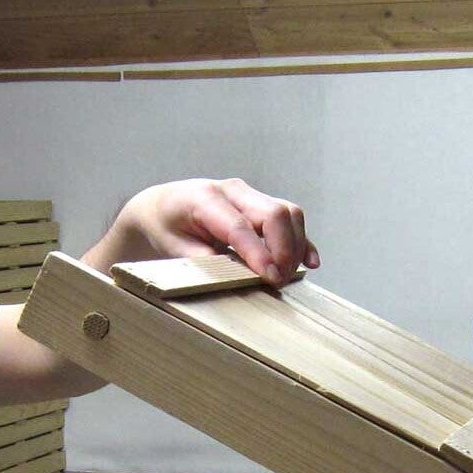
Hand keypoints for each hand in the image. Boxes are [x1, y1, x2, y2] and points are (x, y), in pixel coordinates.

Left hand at [85, 178, 319, 285]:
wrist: (163, 207)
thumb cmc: (166, 228)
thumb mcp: (173, 248)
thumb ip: (204, 260)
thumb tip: (236, 277)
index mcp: (204, 198)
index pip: (240, 226)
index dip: (259, 254)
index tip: (271, 279)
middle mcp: (233, 191)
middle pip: (274, 213)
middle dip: (284, 250)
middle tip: (279, 281)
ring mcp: (250, 195)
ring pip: (288, 213)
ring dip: (295, 246)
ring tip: (288, 276)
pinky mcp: (261, 205)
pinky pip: (290, 217)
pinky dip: (302, 240)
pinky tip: (309, 262)